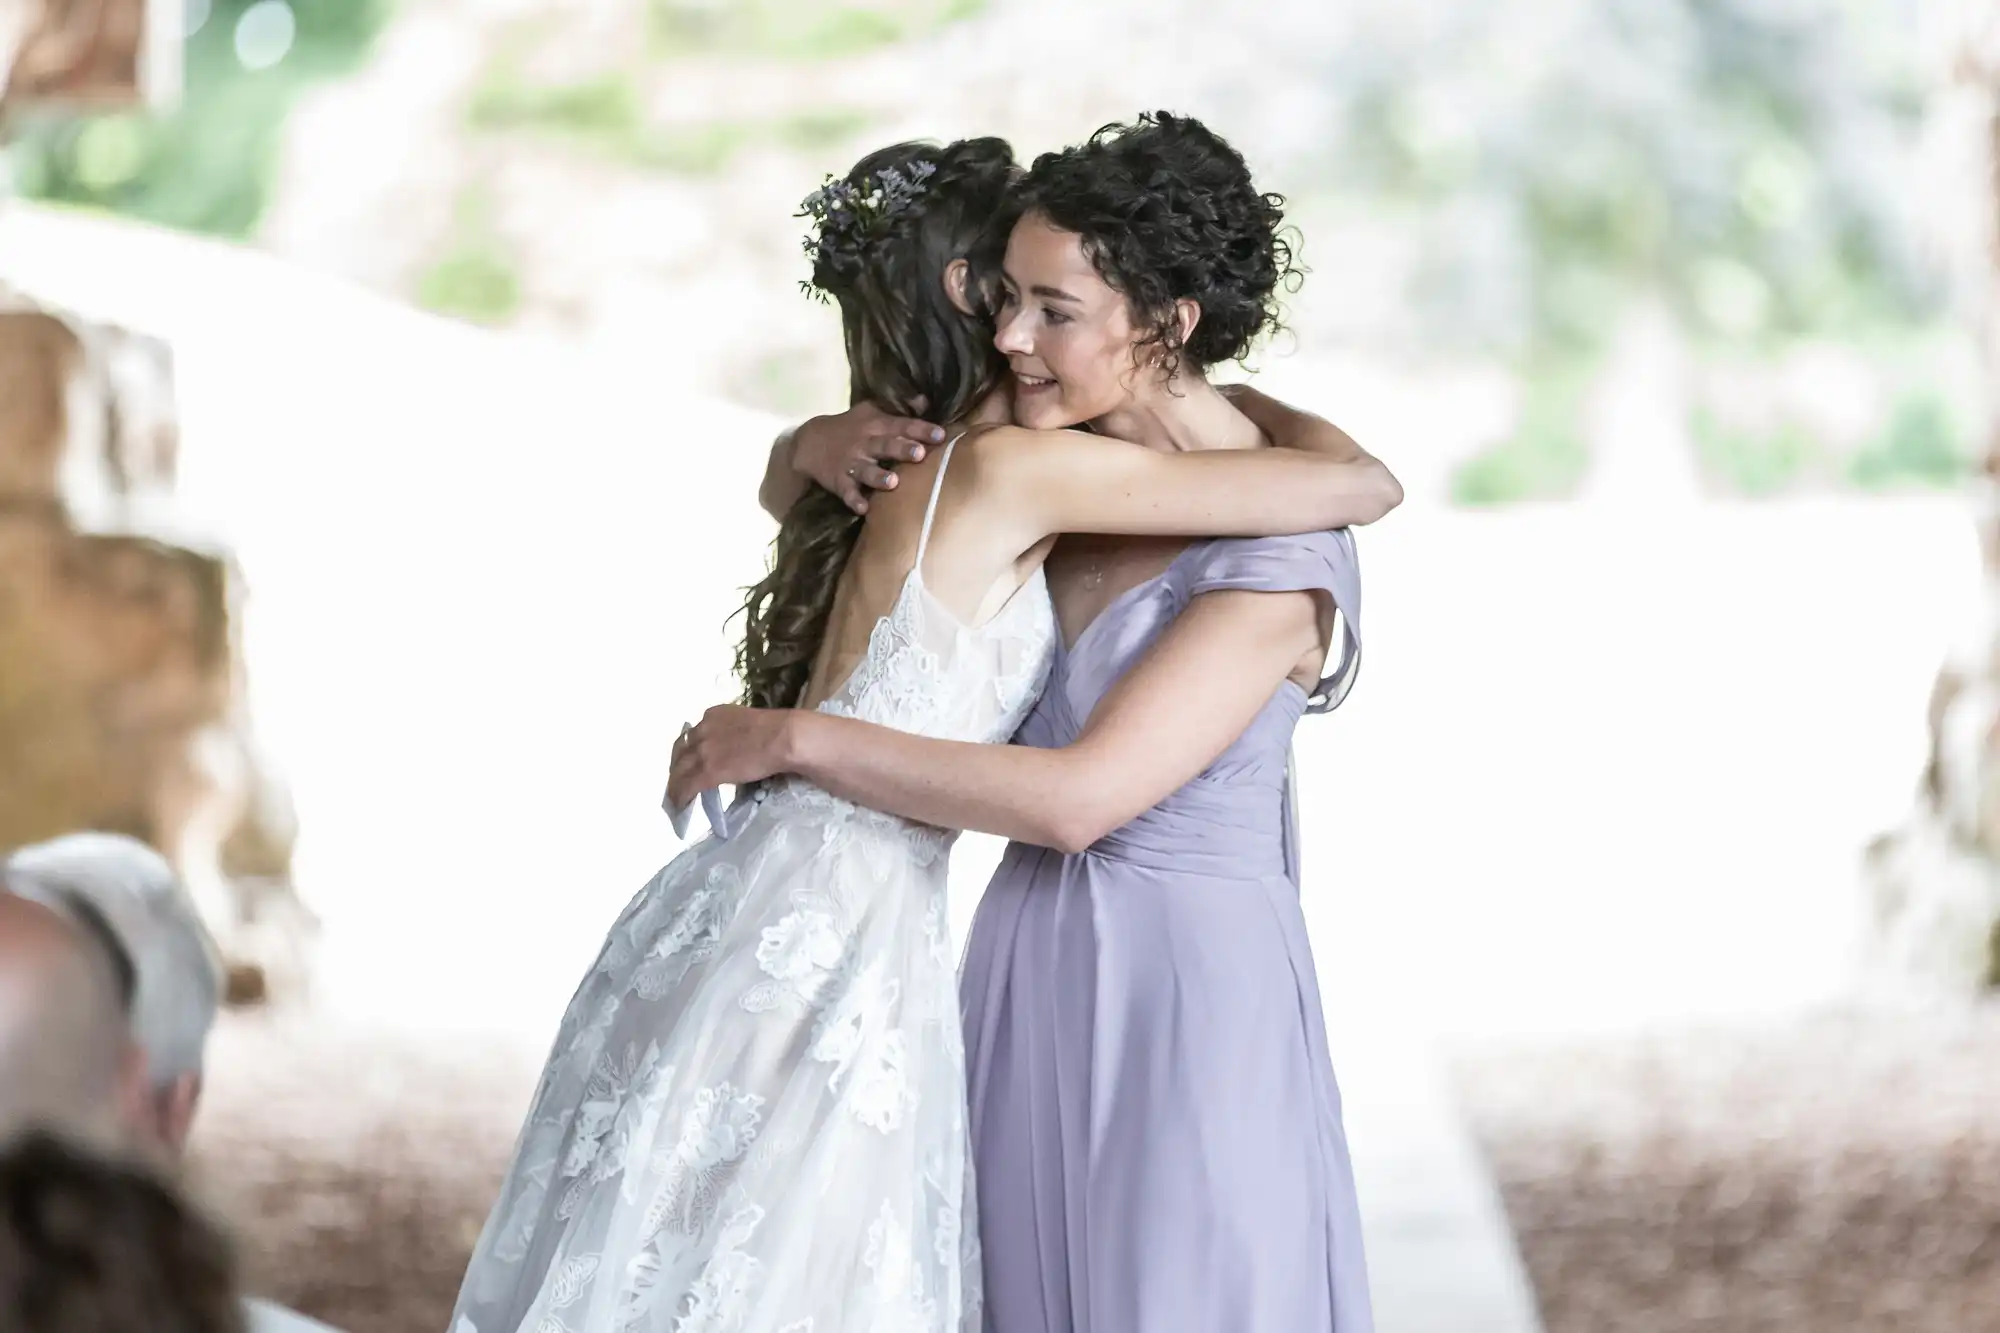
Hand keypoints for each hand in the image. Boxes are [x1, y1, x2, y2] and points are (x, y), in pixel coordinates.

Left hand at [667, 706, 799, 809]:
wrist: (783, 737)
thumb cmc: (777, 730)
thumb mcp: (746, 723)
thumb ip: (733, 734)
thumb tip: (733, 752)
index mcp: (714, 715)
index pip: (693, 734)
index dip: (690, 750)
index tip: (692, 760)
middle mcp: (703, 730)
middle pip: (681, 751)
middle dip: (678, 767)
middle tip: (679, 780)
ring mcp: (703, 751)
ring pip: (679, 770)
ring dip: (676, 784)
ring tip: (676, 797)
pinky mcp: (707, 771)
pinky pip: (686, 787)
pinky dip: (680, 797)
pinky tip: (681, 806)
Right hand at [793, 401, 945, 514]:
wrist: (810, 442)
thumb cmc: (851, 426)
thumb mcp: (871, 411)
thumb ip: (899, 409)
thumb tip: (926, 400)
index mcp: (876, 425)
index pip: (902, 425)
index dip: (921, 430)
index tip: (941, 435)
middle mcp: (865, 443)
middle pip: (885, 445)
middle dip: (902, 449)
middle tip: (920, 453)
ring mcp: (851, 463)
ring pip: (866, 470)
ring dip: (879, 477)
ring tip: (893, 483)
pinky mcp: (838, 481)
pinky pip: (847, 492)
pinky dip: (853, 500)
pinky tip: (862, 508)